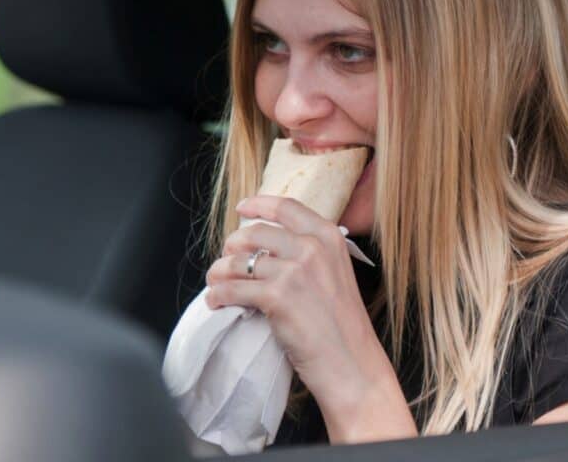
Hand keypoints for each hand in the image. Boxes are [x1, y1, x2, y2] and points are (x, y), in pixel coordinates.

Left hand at [204, 196, 414, 443]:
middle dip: (232, 245)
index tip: (242, 208)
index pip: (286, 207)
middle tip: (226, 261)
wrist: (352, 363)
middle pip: (254, 232)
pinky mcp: (277, 296)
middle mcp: (311, 247)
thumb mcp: (335, 274)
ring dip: (219, 272)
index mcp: (328, 237)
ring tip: (215, 282)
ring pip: (238, 261)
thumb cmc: (341, 326)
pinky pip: (232, 288)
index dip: (258, 204)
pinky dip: (217, 295)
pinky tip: (215, 301)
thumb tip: (267, 246)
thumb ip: (309, 254)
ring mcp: (294, 270)